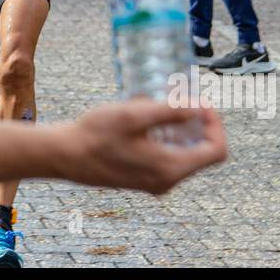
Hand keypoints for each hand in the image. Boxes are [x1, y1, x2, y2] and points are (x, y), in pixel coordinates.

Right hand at [62, 99, 226, 193]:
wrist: (64, 155)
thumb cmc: (95, 134)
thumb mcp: (134, 115)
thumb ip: (171, 111)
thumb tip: (201, 108)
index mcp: (171, 169)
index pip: (216, 150)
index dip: (216, 123)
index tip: (200, 101)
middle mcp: (167, 181)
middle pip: (203, 151)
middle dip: (197, 122)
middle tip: (180, 98)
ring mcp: (155, 182)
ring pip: (185, 153)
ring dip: (180, 127)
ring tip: (159, 104)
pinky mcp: (143, 178)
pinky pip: (168, 157)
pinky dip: (165, 136)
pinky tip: (144, 118)